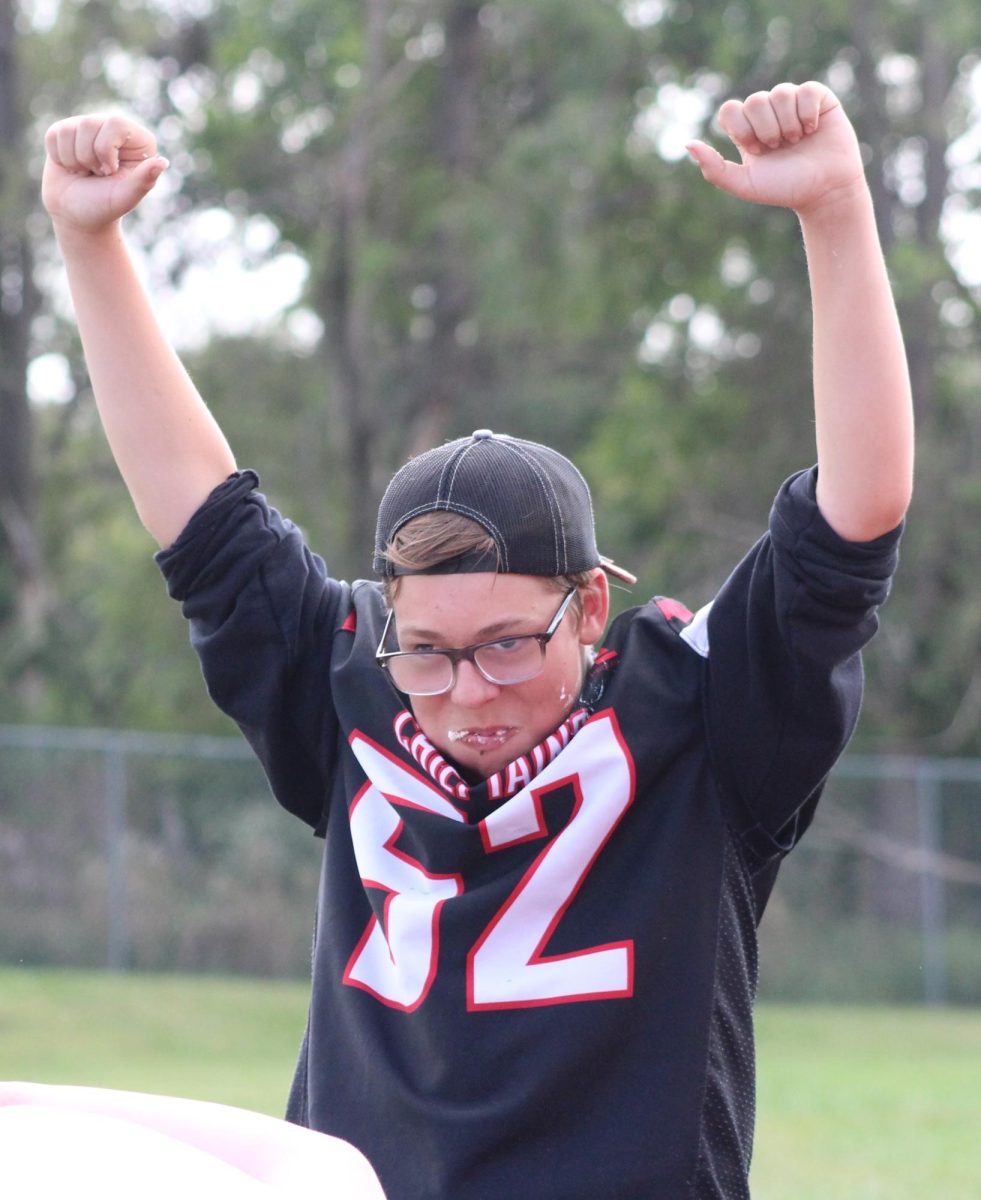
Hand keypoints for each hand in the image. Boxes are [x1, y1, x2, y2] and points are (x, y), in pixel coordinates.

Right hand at [42, 114, 168, 234]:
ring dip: (74, 160)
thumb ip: (144, 180)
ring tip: (86, 172)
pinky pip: (54, 135)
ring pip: (69, 130)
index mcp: (137, 141)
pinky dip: (60, 158)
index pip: (116, 123)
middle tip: (98, 174)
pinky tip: (72, 168)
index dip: (106, 149)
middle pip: (89, 124)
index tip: (110, 172)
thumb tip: (163, 162)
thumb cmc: (105, 207)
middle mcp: (114, 128)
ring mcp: (89, 128)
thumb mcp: (126, 197)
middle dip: (89, 158)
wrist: (78, 216)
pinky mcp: (65, 132)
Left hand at [687, 82, 866, 215]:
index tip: (756, 150)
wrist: (824, 191)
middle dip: (767, 129)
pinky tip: (812, 129)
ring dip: (788, 124)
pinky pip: (806, 90)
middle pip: (755, 101)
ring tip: (797, 141)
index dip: (741, 127)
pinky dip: (807, 113)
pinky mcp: (818, 98)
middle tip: (779, 148)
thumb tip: (687, 143)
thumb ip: (715, 168)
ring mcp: (792, 103)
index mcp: (747, 130)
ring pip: (780, 93)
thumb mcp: (745, 184)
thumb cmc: (785, 189)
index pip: (729, 109)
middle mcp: (767, 114)